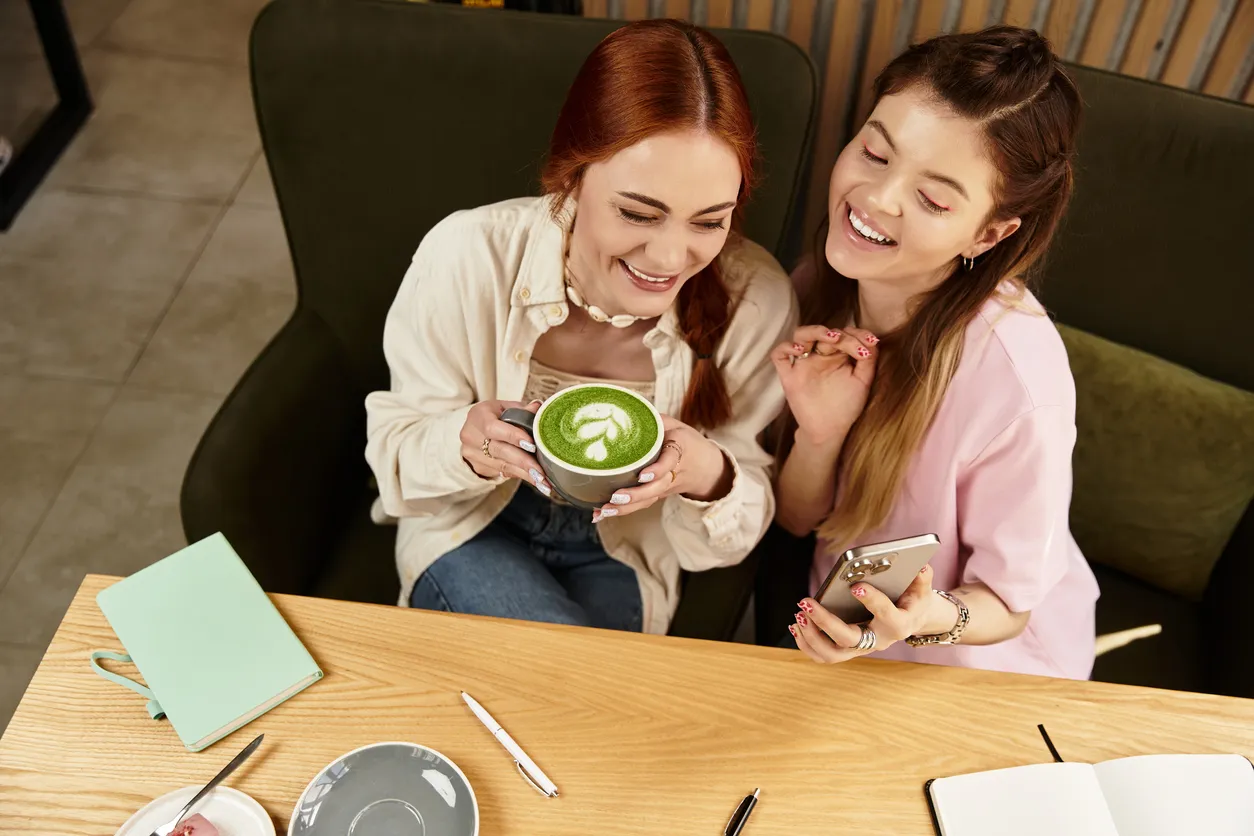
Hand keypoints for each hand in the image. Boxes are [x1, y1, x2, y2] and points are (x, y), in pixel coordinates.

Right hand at [459, 399, 551, 496]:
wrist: (474, 431)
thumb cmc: (495, 417)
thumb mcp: (506, 408)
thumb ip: (522, 411)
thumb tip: (538, 408)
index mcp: (478, 416)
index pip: (493, 427)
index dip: (513, 436)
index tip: (531, 445)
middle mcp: (471, 435)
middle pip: (499, 450)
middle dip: (523, 462)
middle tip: (542, 471)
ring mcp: (472, 454)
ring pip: (502, 465)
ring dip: (525, 474)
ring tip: (544, 482)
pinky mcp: (478, 467)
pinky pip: (502, 472)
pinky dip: (521, 475)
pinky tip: (535, 480)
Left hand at [592, 414, 730, 521]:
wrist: (706, 466)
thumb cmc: (685, 440)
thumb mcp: (673, 424)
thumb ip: (652, 419)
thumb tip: (622, 409)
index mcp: (680, 449)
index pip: (670, 460)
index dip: (658, 469)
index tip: (643, 475)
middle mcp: (673, 472)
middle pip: (657, 487)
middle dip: (636, 495)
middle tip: (615, 497)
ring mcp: (665, 486)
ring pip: (648, 499)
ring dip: (626, 508)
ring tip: (604, 511)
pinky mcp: (657, 494)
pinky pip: (642, 504)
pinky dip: (622, 511)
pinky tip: (601, 514)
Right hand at [771, 325, 877, 446]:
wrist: (829, 430)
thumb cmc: (846, 406)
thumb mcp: (863, 381)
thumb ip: (868, 361)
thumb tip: (872, 340)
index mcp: (836, 355)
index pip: (843, 334)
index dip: (856, 334)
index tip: (869, 343)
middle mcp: (818, 356)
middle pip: (823, 332)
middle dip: (839, 334)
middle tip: (849, 342)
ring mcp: (802, 364)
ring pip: (800, 335)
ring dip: (814, 331)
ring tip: (830, 337)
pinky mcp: (789, 377)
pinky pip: (778, 356)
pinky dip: (785, 348)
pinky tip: (798, 350)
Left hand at [789, 565, 933, 663]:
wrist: (911, 620)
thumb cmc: (912, 602)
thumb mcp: (922, 590)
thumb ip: (921, 580)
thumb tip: (921, 567)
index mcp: (898, 625)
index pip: (886, 615)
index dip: (873, 601)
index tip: (856, 586)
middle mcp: (877, 642)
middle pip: (849, 640)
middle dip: (825, 622)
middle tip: (805, 603)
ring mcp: (861, 649)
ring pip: (832, 654)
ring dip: (811, 637)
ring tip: (798, 615)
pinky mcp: (848, 651)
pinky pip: (823, 656)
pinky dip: (806, 644)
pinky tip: (796, 625)